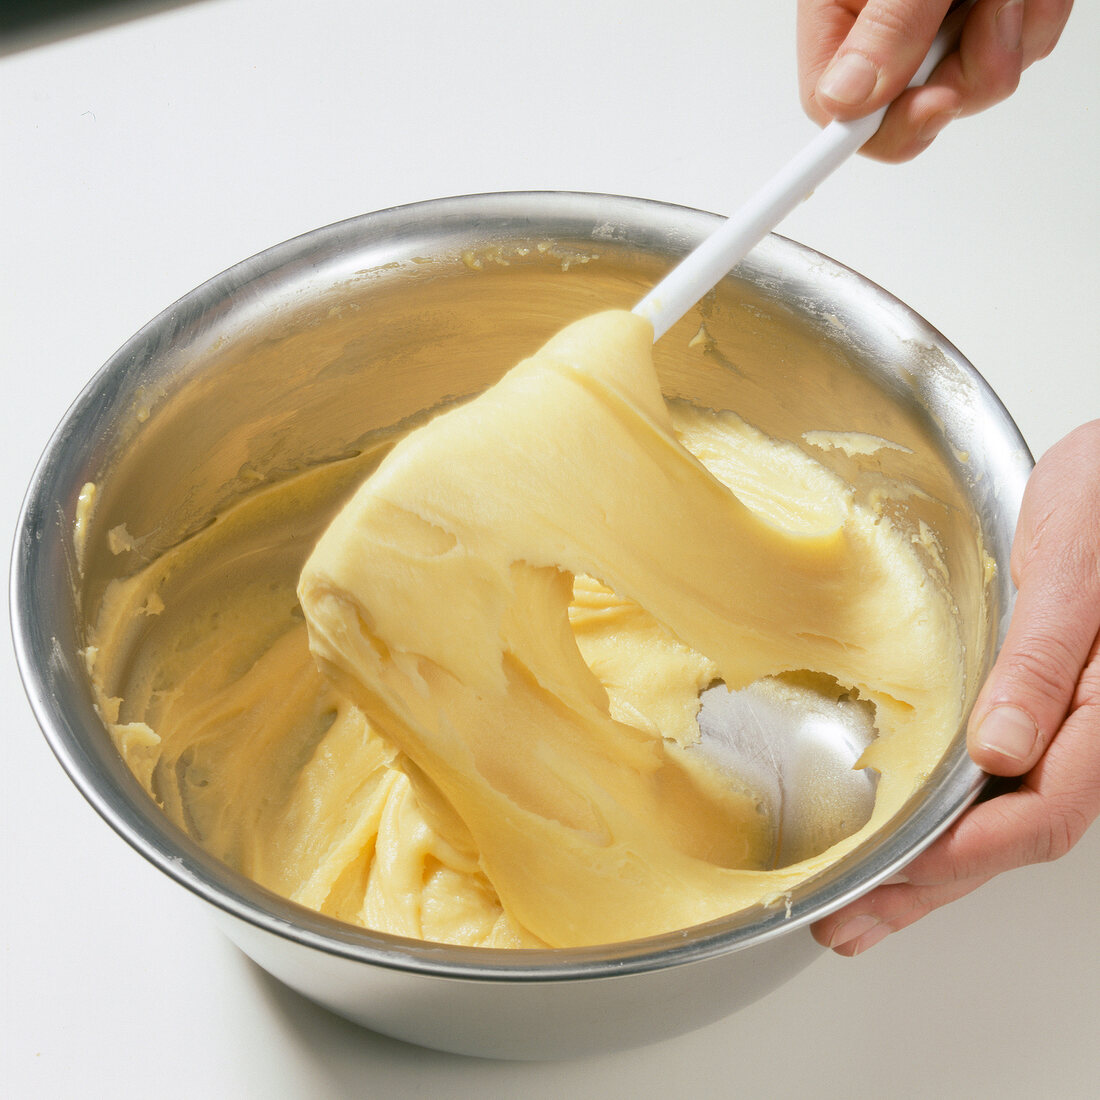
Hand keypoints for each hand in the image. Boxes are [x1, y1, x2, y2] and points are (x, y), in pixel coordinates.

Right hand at [797, 0, 1073, 160]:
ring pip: (981, 83)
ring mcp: (941, 26)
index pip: (837, 112)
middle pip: (916, 108)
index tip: (911, 118)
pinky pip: (1024, 48)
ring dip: (1014, 33)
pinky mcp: (990, 17)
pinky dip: (1038, 13)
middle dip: (966, 71)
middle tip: (988, 10)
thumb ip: (884, 26)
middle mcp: (885, 29)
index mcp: (839, 14)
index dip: (869, 131)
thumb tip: (844, 99)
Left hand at [813, 420, 1099, 953]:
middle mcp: (1087, 731)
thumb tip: (1001, 750)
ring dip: (930, 868)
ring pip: (1000, 817)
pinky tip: (904, 834)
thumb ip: (1046, 662)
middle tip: (853, 920)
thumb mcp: (1075, 571)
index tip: (900, 875)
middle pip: (1014, 836)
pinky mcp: (1033, 706)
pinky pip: (992, 779)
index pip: (1046, 813)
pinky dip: (944, 816)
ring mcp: (1060, 725)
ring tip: (862, 905)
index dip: (970, 855)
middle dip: (931, 887)